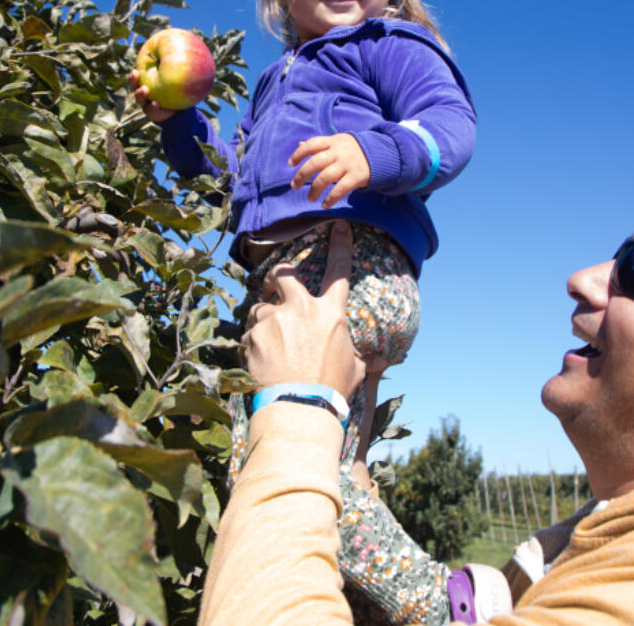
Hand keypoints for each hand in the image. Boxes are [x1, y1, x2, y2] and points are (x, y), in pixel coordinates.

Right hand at [127, 69, 181, 122]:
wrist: (181, 106)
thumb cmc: (179, 86)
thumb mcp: (179, 75)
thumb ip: (179, 64)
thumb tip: (188, 43)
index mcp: (148, 80)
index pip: (139, 75)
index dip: (135, 73)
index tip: (135, 70)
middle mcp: (145, 90)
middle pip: (135, 85)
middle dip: (133, 80)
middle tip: (135, 74)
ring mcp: (147, 102)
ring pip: (139, 98)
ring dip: (140, 94)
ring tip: (144, 90)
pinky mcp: (152, 112)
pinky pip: (151, 110)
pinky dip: (153, 106)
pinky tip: (155, 103)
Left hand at [242, 221, 364, 397]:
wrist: (299, 407)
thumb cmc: (330, 390)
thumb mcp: (354, 371)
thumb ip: (363, 358)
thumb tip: (385, 360)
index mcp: (330, 314)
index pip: (340, 271)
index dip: (341, 244)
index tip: (340, 226)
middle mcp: (301, 309)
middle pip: (284, 274)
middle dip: (277, 276)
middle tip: (273, 285)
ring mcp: (274, 320)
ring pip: (260, 308)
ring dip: (262, 322)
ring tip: (268, 347)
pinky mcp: (253, 335)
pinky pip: (248, 333)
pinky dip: (251, 345)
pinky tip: (259, 363)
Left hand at [288, 133, 370, 207]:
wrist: (381, 154)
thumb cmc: (353, 149)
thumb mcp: (338, 142)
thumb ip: (320, 144)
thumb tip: (300, 145)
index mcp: (333, 141)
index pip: (312, 144)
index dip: (299, 153)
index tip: (290, 164)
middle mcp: (339, 151)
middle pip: (316, 162)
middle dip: (302, 175)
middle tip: (294, 186)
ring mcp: (348, 164)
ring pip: (325, 178)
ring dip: (314, 190)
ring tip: (310, 198)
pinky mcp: (357, 176)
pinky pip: (340, 189)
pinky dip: (330, 199)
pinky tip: (324, 205)